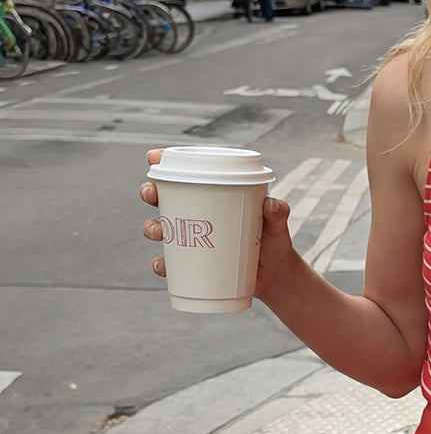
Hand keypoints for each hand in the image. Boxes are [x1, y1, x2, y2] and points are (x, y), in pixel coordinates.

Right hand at [140, 149, 296, 297]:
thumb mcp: (277, 224)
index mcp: (214, 196)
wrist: (275, 276)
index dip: (164, 163)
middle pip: (163, 198)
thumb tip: (272, 204)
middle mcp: (197, 215)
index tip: (153, 158)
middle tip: (152, 194)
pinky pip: (169, 265)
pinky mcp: (193, 265)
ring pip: (161, 229)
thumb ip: (278, 212)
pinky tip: (163, 265)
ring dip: (152, 227)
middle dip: (150, 192)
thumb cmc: (273, 241)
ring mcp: (192, 240)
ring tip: (160, 230)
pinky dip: (162, 265)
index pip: (186, 174)